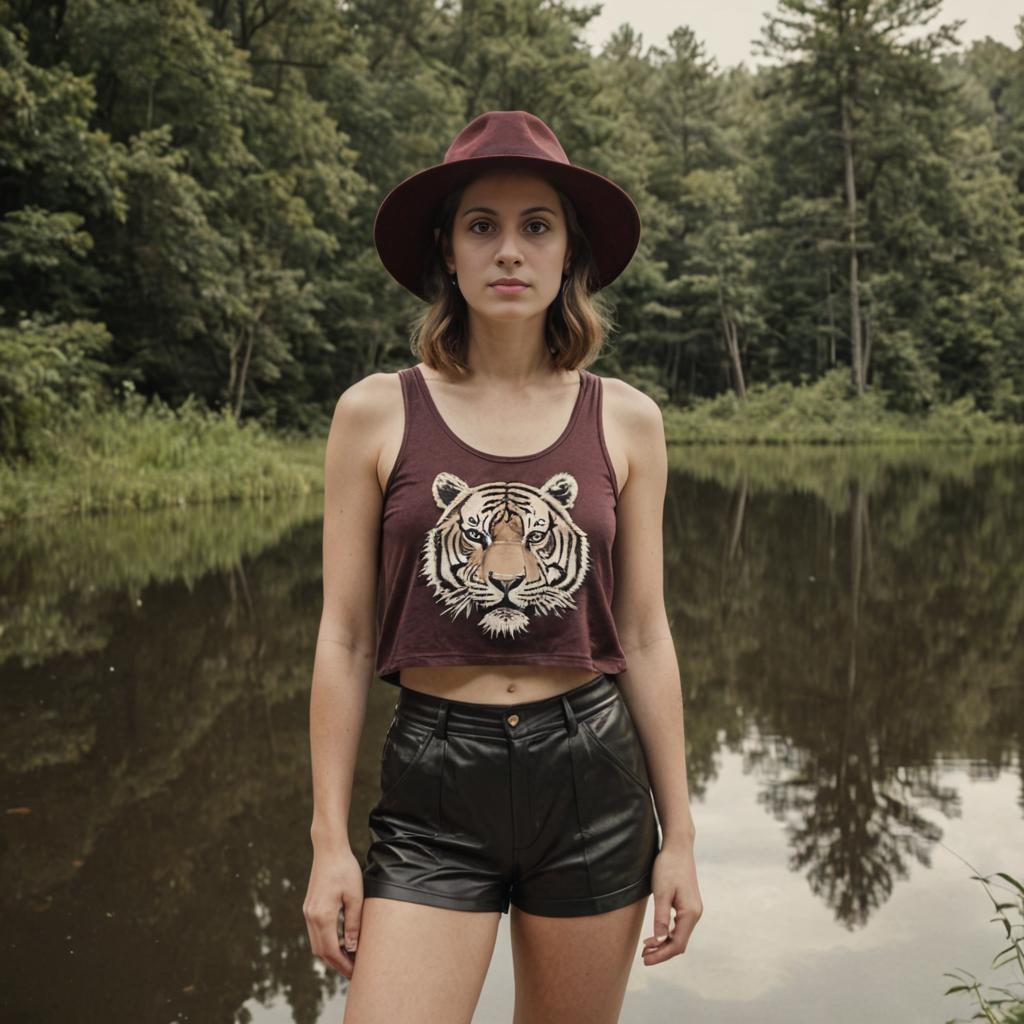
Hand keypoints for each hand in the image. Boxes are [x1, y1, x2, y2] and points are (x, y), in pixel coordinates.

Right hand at [303, 846, 363, 978]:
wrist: (329, 849)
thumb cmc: (345, 869)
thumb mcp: (355, 896)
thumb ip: (353, 923)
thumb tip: (351, 947)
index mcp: (322, 916)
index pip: (331, 951)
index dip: (343, 965)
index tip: (356, 973)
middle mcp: (311, 917)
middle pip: (321, 951)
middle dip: (337, 963)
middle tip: (354, 970)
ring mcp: (308, 912)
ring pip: (317, 943)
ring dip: (331, 953)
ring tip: (350, 958)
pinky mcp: (309, 906)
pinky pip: (316, 932)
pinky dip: (327, 941)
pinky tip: (341, 940)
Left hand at [641, 840, 701, 965]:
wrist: (678, 847)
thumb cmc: (668, 867)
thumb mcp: (661, 892)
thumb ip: (661, 917)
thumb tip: (660, 940)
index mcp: (690, 913)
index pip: (677, 944)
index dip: (661, 955)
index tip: (645, 960)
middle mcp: (695, 913)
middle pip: (679, 943)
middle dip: (662, 952)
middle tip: (643, 957)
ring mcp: (693, 909)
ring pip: (680, 935)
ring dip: (664, 944)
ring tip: (646, 947)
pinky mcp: (688, 904)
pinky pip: (679, 926)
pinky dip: (667, 934)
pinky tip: (656, 934)